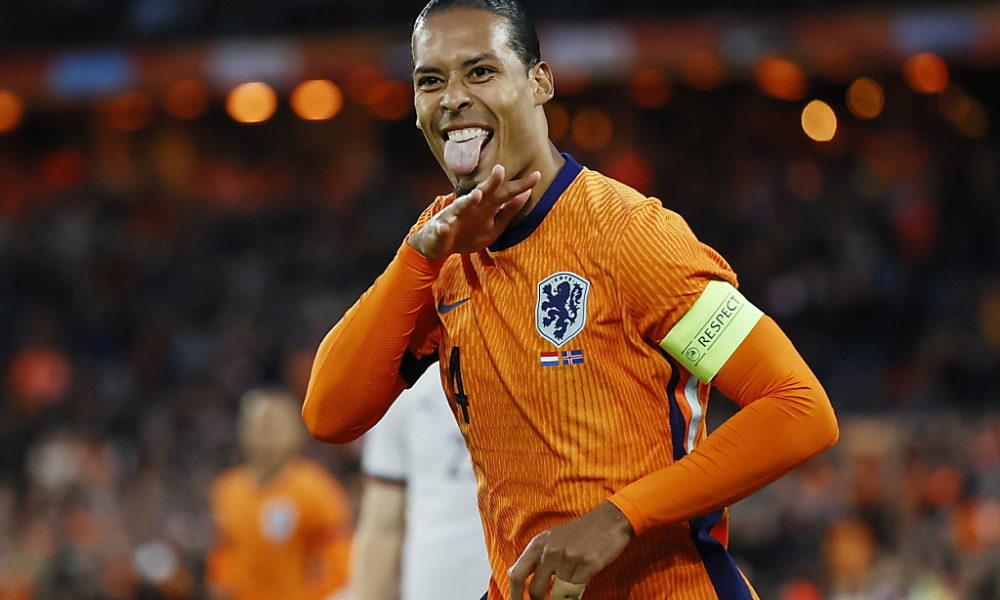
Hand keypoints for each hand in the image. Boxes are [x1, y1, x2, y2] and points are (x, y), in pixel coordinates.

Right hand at [407, 165, 540, 259]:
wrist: (437, 245)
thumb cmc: (468, 232)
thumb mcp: (493, 225)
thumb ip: (509, 211)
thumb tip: (526, 194)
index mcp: (485, 207)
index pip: (505, 194)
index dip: (520, 186)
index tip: (538, 175)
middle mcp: (470, 207)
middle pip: (483, 193)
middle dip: (491, 183)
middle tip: (501, 169)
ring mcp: (453, 217)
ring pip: (460, 207)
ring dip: (468, 200)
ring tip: (477, 195)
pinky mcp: (439, 230)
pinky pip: (440, 229)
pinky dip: (442, 228)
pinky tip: (444, 228)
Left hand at [508, 501, 634, 599]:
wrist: (607, 521)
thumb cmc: (579, 532)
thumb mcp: (551, 538)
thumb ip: (536, 557)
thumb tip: (516, 575)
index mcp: (538, 544)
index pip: (517, 573)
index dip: (514, 593)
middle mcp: (550, 551)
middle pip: (535, 589)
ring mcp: (567, 558)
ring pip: (559, 590)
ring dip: (565, 588)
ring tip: (574, 572)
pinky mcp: (585, 565)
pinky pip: (576, 587)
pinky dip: (578, 586)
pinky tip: (584, 572)